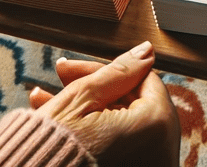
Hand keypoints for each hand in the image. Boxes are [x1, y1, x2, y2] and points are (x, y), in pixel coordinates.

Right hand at [29, 42, 179, 166]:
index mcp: (157, 125)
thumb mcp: (81, 100)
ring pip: (119, 125)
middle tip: (60, 81)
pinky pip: (117, 146)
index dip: (103, 70)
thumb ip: (118, 72)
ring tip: (46, 103)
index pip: (141, 79)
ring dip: (87, 111)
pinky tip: (62, 128)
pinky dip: (93, 134)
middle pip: (129, 103)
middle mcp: (160, 149)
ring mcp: (147, 164)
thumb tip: (146, 51)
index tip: (71, 69)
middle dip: (92, 90)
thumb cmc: (52, 152)